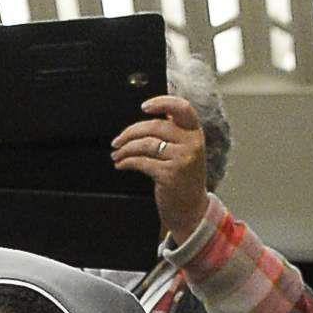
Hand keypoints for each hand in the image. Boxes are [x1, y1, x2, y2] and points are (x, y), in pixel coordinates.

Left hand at [115, 94, 213, 243]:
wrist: (191, 210)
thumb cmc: (183, 179)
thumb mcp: (186, 151)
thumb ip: (173, 133)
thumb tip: (147, 117)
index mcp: (195, 133)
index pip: (182, 108)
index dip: (162, 102)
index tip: (144, 107)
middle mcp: (191, 143)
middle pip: (155, 126)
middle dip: (130, 132)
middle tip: (117, 141)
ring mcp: (182, 159)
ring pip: (146, 144)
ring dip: (125, 148)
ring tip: (116, 154)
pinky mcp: (169, 175)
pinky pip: (141, 162)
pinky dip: (127, 162)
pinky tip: (121, 164)